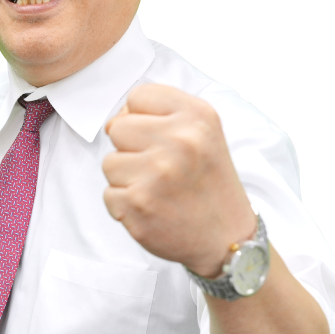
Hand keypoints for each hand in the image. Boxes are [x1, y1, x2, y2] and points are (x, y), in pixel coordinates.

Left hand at [103, 84, 256, 275]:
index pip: (138, 97)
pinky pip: (109, 194)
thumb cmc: (208, 182)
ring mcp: (157, 174)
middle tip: (159, 168)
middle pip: (117, 128)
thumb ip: (163, 114)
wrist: (226, 236)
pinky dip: (125, 205)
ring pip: (109, 163)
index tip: (159, 138)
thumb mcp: (203, 132)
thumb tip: (114, 120)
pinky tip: (152, 208)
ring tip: (157, 189)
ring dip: (127, 179)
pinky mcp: (138, 204)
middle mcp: (179, 141)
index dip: (141, 118)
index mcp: (196, 117)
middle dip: (131, 149)